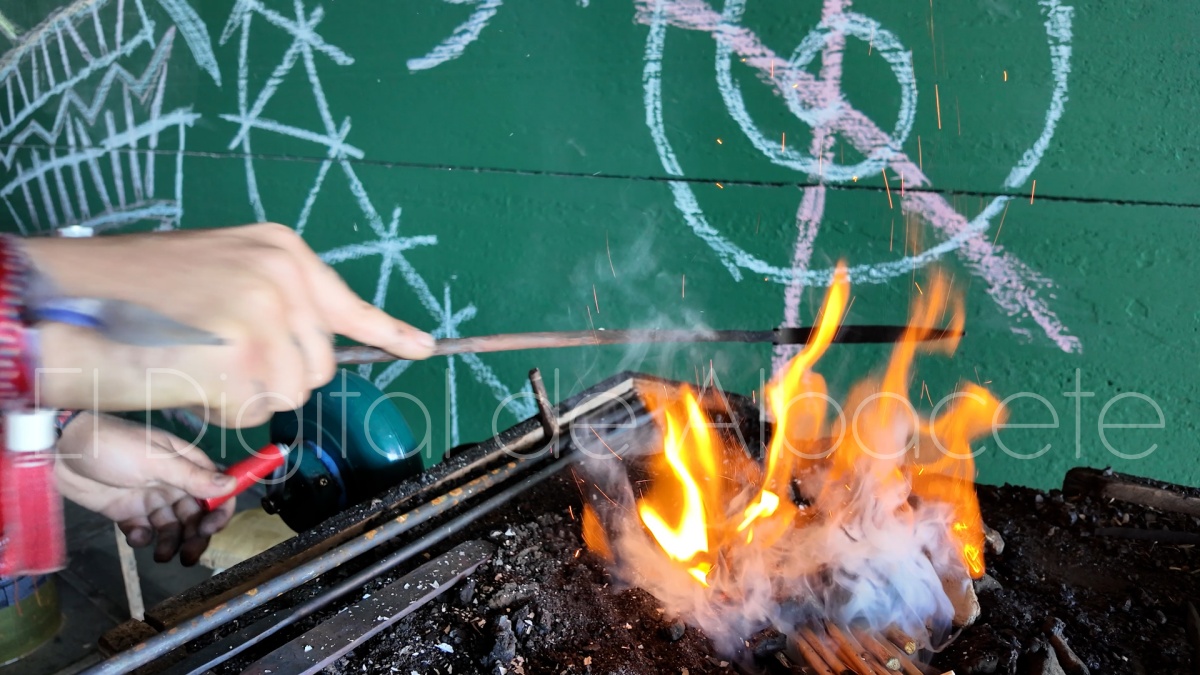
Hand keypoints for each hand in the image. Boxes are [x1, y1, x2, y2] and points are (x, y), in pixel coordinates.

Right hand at [22, 224, 434, 425]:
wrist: (70, 300)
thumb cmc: (133, 288)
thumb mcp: (219, 269)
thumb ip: (273, 298)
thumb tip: (312, 347)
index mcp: (281, 250)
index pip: (350, 304)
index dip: (389, 332)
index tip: (424, 348)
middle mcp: (285, 278)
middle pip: (319, 365)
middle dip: (274, 375)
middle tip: (216, 353)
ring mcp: (269, 319)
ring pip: (291, 393)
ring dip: (246, 394)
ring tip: (196, 360)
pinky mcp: (248, 362)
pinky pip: (256, 411)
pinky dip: (222, 408)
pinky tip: (186, 375)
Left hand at [55, 412, 238, 565]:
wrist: (61, 450)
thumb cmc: (113, 446)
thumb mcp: (155, 460)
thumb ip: (192, 476)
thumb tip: (231, 485)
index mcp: (186, 464)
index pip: (216, 489)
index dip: (219, 510)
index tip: (210, 528)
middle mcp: (173, 482)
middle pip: (196, 514)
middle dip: (195, 536)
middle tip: (188, 556)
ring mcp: (150, 497)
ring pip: (172, 526)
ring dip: (171, 542)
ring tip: (161, 555)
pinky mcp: (127, 511)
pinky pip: (144, 530)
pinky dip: (143, 538)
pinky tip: (136, 535)